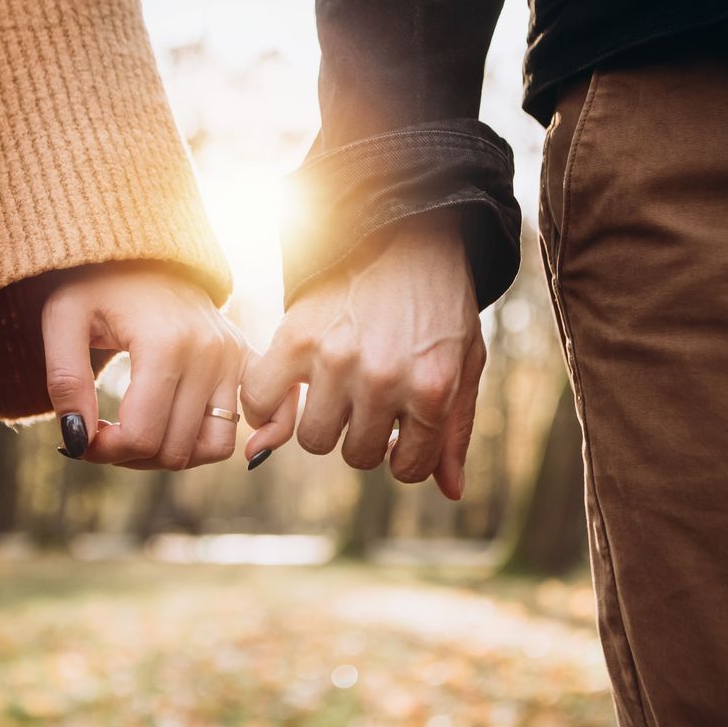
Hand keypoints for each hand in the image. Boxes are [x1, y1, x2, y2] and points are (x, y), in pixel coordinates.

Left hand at [41, 261, 247, 469]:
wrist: (144, 250)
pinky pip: (262, 416)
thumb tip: (76, 441)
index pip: (142, 436)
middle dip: (130, 455)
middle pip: (175, 450)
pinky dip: (232, 439)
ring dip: (172, 455)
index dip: (104, 451)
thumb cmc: (96, 284)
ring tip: (139, 431)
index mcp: (166, 344)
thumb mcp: (63, 320)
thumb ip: (65, 381)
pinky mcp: (245, 359)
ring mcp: (233, 358)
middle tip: (103, 434)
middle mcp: (210, 353)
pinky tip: (193, 439)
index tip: (82, 437)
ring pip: (213, 447)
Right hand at [241, 212, 485, 498]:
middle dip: (366, 436)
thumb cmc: (441, 304)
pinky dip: (268, 407)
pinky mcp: (296, 337)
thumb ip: (456, 430)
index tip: (401, 433)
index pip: (408, 468)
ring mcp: (336, 358)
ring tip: (338, 390)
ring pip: (315, 438)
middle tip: (370, 402)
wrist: (406, 234)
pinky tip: (290, 392)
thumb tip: (450, 492)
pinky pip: (263, 401)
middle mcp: (383, 379)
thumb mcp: (464, 364)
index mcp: (432, 389)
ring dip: (326, 422)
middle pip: (358, 455)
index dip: (404, 456)